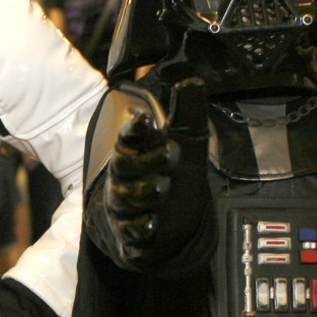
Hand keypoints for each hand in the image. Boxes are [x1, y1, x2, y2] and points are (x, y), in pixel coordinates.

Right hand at [103, 77, 209, 263]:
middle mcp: (124, 179)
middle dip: (144, 160)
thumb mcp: (185, 141)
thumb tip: (192, 81)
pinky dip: (137, 231)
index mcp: (135, 152)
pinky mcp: (131, 236)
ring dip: (141, 195)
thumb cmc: (167, 172)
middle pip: (124, 168)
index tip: (144, 118)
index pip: (129, 138)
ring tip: (160, 187)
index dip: (134, 129)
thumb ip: (187, 113)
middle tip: (171, 153)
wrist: (163, 220)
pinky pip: (129, 235)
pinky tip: (150, 226)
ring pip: (125, 201)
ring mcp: (125, 209)